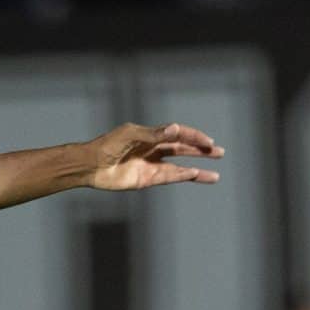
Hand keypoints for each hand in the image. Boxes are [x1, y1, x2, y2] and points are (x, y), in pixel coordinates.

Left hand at [85, 122, 221, 190]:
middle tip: (219, 152)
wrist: (90, 165)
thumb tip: (176, 129)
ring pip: (179, 168)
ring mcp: (150, 165)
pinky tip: (195, 176)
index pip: (178, 134)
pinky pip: (168, 178)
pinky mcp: (145, 180)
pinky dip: (182, 177)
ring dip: (196, 170)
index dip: (194, 137)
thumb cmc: (107, 145)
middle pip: (182, 150)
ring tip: (215, 175)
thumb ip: (155, 134)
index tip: (209, 141)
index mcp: (150, 135)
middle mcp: (152, 149)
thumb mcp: (131, 135)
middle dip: (201, 151)